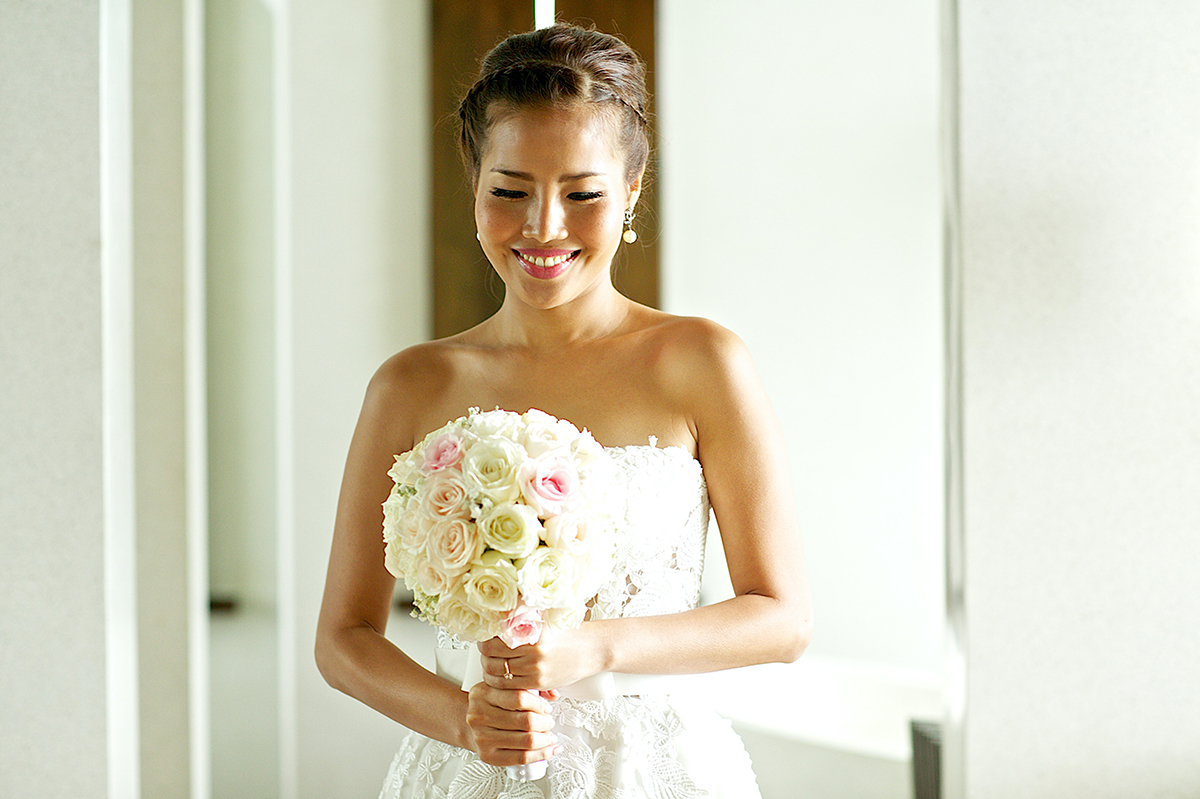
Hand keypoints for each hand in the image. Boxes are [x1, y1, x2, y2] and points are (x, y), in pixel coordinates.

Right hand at [464, 681, 560, 766]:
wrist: (469, 726)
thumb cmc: (491, 706)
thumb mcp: (502, 688)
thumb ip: (526, 686)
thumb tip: (553, 695)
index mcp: (483, 693)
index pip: (520, 697)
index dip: (539, 704)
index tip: (546, 707)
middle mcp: (479, 715)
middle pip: (526, 721)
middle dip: (546, 722)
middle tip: (549, 722)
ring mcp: (482, 737)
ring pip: (526, 741)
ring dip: (545, 739)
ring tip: (549, 736)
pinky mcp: (488, 756)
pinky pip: (521, 758)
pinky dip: (541, 755)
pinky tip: (548, 750)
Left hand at [478, 626, 603, 691]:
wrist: (593, 649)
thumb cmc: (570, 633)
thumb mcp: (547, 618)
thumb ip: (523, 616)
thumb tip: (498, 611)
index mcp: (533, 631)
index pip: (495, 636)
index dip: (484, 637)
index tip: (484, 636)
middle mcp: (534, 651)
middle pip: (491, 656)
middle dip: (483, 654)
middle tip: (484, 650)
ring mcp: (536, 669)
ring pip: (497, 673)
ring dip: (488, 669)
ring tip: (490, 663)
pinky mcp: (539, 683)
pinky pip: (509, 686)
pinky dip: (500, 682)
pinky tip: (502, 675)